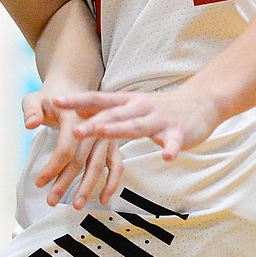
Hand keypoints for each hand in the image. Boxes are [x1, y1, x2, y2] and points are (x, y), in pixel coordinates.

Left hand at [24, 91, 122, 209]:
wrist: (73, 89)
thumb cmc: (51, 98)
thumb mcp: (35, 98)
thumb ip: (31, 110)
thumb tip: (31, 124)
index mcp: (75, 116)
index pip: (65, 147)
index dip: (52, 167)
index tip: (39, 182)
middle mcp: (93, 127)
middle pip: (80, 160)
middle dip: (66, 183)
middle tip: (51, 201)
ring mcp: (105, 136)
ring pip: (97, 166)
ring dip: (87, 187)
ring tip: (75, 205)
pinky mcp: (111, 143)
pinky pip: (116, 165)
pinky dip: (112, 182)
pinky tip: (103, 198)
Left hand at [53, 88, 223, 160]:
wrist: (200, 102)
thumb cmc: (159, 107)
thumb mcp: (131, 105)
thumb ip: (107, 111)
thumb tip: (77, 113)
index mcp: (126, 102)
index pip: (97, 100)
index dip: (76, 101)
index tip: (55, 101)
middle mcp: (139, 108)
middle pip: (112, 115)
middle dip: (92, 124)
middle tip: (73, 131)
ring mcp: (159, 119)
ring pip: (136, 126)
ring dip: (118, 130)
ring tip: (102, 133)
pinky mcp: (179, 132)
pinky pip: (174, 142)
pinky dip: (170, 148)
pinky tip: (167, 156)